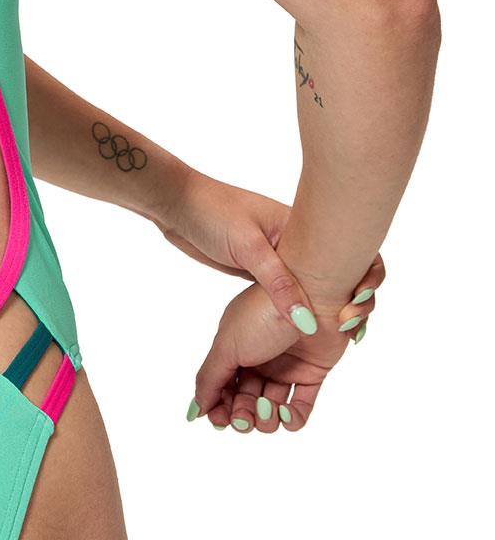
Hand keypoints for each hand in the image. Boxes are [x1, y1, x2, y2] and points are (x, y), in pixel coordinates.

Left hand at [155, 168, 383, 341]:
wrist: (177, 202)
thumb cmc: (213, 211)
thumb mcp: (248, 245)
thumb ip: (277, 282)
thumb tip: (307, 323)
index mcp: (301, 233)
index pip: (347, 258)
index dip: (363, 284)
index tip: (356, 310)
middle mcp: (295, 249)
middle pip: (335, 281)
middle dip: (348, 306)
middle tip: (351, 330)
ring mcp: (278, 263)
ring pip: (311, 295)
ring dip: (321, 318)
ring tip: (336, 334)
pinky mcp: (259, 274)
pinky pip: (287, 300)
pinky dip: (295, 318)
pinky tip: (299, 337)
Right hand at [187, 259, 385, 432]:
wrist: (311, 295)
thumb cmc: (263, 313)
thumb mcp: (227, 345)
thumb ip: (210, 378)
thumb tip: (196, 409)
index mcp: (233, 348)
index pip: (222, 386)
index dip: (219, 406)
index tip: (220, 421)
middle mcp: (257, 358)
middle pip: (245, 399)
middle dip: (242, 414)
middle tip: (245, 419)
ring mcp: (284, 367)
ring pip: (271, 407)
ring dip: (267, 419)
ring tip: (268, 410)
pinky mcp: (311, 374)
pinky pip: (300, 407)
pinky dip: (292, 418)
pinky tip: (285, 414)